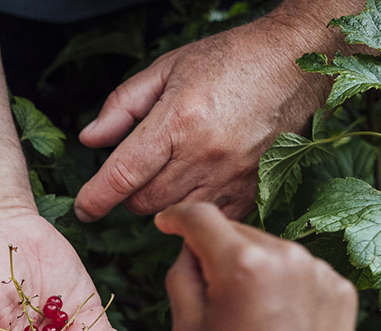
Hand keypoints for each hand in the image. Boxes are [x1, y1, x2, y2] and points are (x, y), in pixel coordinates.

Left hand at [75, 13, 328, 221]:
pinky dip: (193, 212)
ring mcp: (231, 177)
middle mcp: (205, 155)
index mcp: (179, 121)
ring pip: (174, 215)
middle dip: (128, 195)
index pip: (123, 175)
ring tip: (166, 177)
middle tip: (135, 175)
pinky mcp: (253, 190)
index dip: (95, 198)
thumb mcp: (168, 68)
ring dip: (159, 205)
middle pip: (144, 203)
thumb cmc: (231, 60)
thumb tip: (90, 139)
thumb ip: (123, 105)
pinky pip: (210, 220)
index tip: (84, 209)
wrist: (296, 62)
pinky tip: (193, 190)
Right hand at [156, 202, 358, 330]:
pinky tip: (276, 324)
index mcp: (242, 263)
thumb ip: (181, 275)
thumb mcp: (187, 329)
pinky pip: (299, 271)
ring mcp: (319, 270)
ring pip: (270, 250)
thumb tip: (188, 247)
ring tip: (247, 317)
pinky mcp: (340, 288)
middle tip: (208, 292)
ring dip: (251, 268)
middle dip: (216, 250)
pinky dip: (282, 285)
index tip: (166, 222)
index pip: (201, 216)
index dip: (177, 217)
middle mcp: (286, 255)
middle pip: (237, 231)